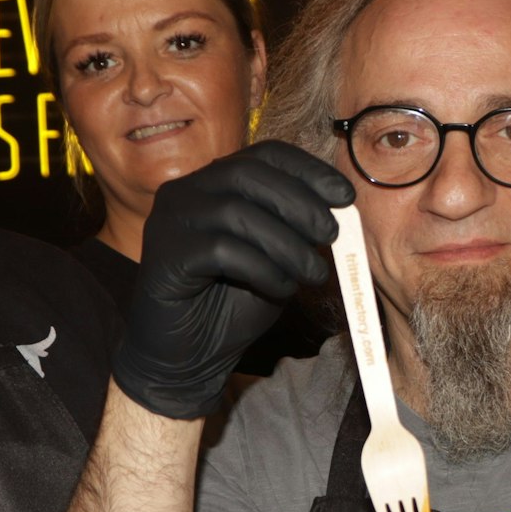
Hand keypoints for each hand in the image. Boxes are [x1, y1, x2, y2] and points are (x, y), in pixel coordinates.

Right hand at [112, 141, 352, 417]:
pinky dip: (262, 268)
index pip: (264, 154)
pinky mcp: (165, 254)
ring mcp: (170, 220)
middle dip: (299, 202)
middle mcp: (186, 191)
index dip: (308, 170)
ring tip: (313, 273)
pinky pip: (221, 249)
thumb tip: (338, 212)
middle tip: (331, 235)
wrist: (188, 356)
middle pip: (247, 173)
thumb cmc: (232, 303)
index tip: (345, 196)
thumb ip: (298, 231)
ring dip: (287, 243)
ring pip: (236, 212)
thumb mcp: (277, 259)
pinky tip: (280, 288)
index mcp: (214, 182)